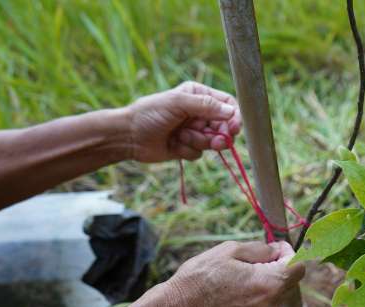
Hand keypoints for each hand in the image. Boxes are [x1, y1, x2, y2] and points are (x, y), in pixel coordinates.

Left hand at [125, 81, 241, 162]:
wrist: (130, 136)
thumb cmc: (150, 114)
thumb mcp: (178, 103)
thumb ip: (205, 106)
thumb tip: (231, 112)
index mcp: (199, 95)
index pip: (227, 104)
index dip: (234, 116)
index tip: (234, 128)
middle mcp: (200, 112)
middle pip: (225, 126)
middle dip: (220, 135)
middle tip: (216, 143)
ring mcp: (195, 130)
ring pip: (213, 141)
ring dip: (199, 142)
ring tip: (182, 138)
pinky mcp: (189, 146)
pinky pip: (200, 153)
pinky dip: (188, 150)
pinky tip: (174, 145)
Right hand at [163, 241, 303, 306]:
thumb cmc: (200, 278)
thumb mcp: (230, 250)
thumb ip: (261, 249)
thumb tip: (278, 251)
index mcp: (269, 284)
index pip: (299, 266)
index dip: (289, 252)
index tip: (273, 247)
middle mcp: (272, 305)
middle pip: (291, 280)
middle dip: (279, 265)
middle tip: (253, 258)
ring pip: (279, 293)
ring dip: (268, 280)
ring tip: (240, 275)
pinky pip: (267, 305)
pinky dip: (260, 294)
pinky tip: (237, 289)